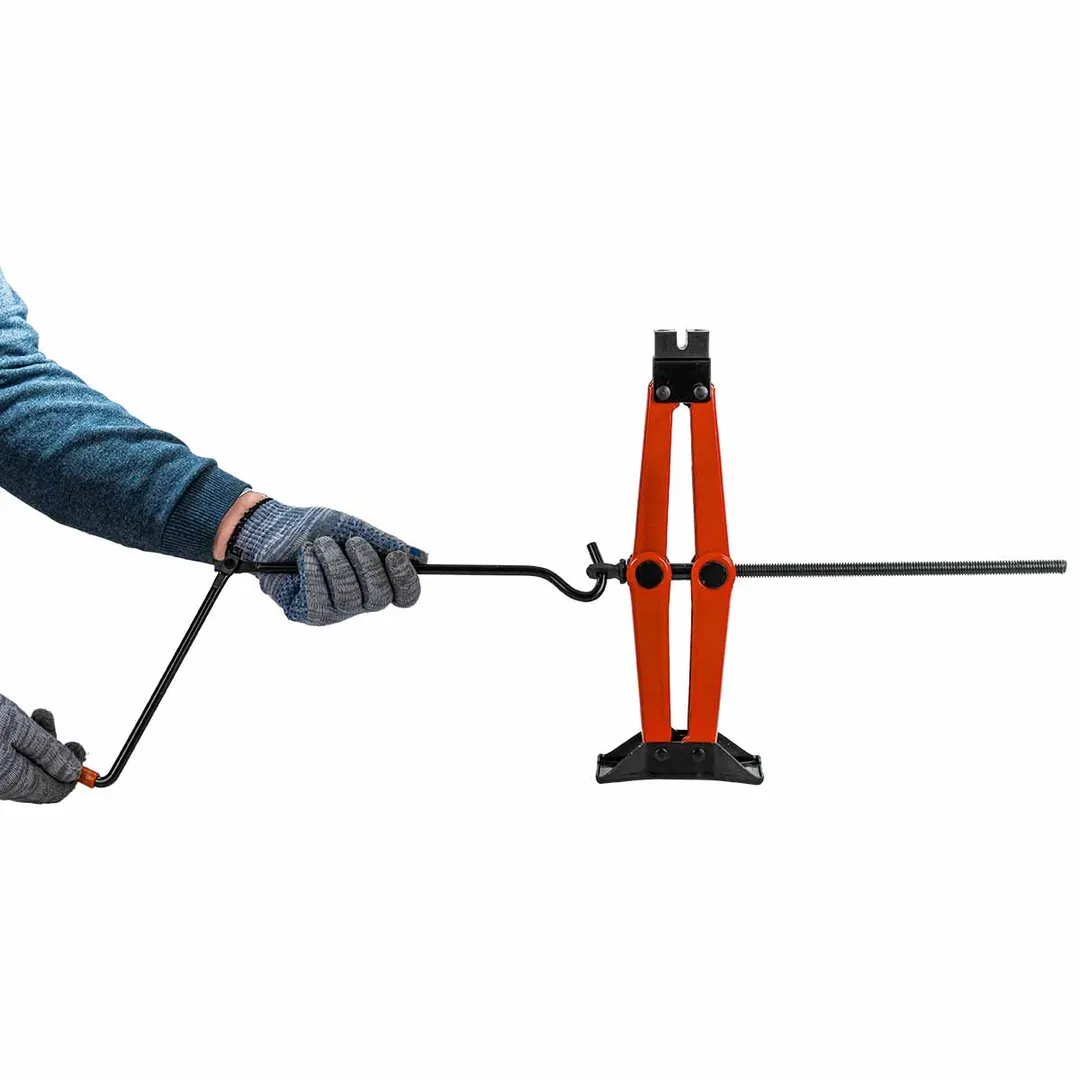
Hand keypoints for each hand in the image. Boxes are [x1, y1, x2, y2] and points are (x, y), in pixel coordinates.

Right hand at [0, 697, 85, 803]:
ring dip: (35, 742)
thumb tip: (73, 771)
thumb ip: (48, 751)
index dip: (72, 772)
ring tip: (37, 715)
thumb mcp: (18, 727)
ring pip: (22, 767)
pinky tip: (16, 721)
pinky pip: (6, 760)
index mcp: (10, 782)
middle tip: (53, 723)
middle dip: (52, 752)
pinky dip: (17, 742)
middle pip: (37, 779)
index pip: (53, 793)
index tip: (79, 747)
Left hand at [228, 499, 424, 625]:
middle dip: (366, 565)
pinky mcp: (309, 614)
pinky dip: (313, 572)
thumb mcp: (353, 528)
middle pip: (380, 598)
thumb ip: (385, 543)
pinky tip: (305, 556)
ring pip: (348, 598)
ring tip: (319, 543)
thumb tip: (419, 557)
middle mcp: (360, 600)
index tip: (396, 556)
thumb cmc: (315, 527)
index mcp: (376, 580)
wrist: (272, 529)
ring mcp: (335, 610)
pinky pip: (319, 600)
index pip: (404, 595)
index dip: (406, 581)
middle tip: (350, 541)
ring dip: (335, 564)